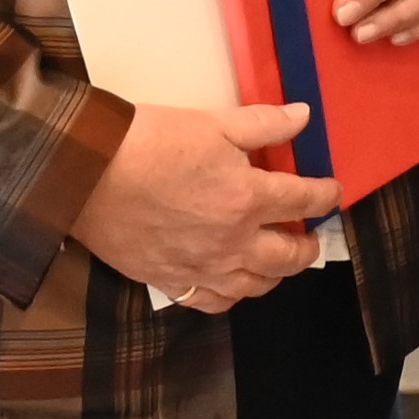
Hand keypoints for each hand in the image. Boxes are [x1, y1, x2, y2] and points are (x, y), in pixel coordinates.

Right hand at [71, 101, 342, 307]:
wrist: (87, 174)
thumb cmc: (150, 142)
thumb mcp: (213, 122)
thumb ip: (264, 123)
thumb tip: (304, 116)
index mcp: (248, 198)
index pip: (304, 201)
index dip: (325, 196)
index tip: (332, 192)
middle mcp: (233, 241)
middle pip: (289, 256)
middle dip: (307, 246)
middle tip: (311, 237)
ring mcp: (202, 267)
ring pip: (256, 285)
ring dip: (275, 274)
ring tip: (278, 261)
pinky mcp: (171, 281)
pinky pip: (213, 302)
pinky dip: (232, 295)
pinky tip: (234, 283)